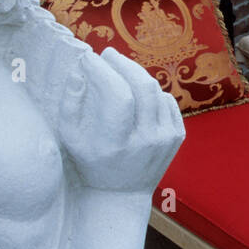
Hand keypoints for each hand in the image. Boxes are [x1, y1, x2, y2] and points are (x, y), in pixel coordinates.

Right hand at [55, 47, 185, 191]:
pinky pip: (167, 101)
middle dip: (123, 63)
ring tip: (119, 69)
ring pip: (155, 90)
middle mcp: (146, 140)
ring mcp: (166, 138)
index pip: (117, 95)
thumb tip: (80, 71)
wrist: (122, 194)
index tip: (88, 58)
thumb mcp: (70, 139)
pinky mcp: (177, 135)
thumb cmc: (90, 163)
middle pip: (142, 86)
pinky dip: (151, 91)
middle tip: (107, 54)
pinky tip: (136, 91)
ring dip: (136, 74)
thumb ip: (70, 104)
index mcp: (117, 143)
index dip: (103, 71)